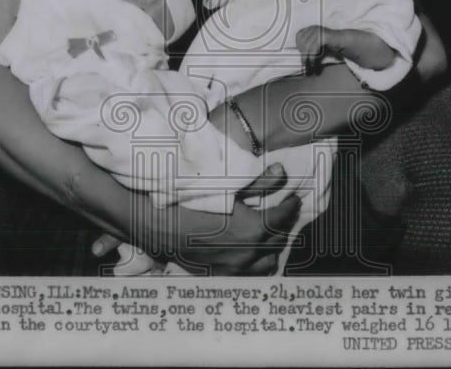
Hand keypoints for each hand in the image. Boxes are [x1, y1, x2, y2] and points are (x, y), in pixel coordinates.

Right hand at [91, 163, 300, 274]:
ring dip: (272, 247)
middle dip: (283, 225)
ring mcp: (235, 269)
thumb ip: (258, 184)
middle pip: (279, 240)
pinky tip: (254, 255)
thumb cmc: (188, 201)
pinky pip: (250, 276)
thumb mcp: (225, 187)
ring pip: (268, 262)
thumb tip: (282, 172)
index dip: (291, 206)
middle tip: (283, 212)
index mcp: (253, 229)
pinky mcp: (221, 277)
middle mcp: (248, 254)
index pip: (284, 218)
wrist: (156, 224)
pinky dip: (257, 265)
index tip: (293, 198)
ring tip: (271, 234)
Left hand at [296, 25, 340, 74]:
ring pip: (307, 47)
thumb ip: (308, 46)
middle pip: (302, 42)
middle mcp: (313, 28)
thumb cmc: (329, 43)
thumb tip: (300, 56)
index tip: (301, 53)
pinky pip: (314, 48)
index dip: (298, 45)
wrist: (342, 41)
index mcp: (310, 28)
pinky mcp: (323, 36)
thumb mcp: (316, 44)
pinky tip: (313, 62)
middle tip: (304, 63)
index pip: (299, 35)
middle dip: (302, 54)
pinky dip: (312, 57)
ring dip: (306, 58)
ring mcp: (318, 31)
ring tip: (308, 65)